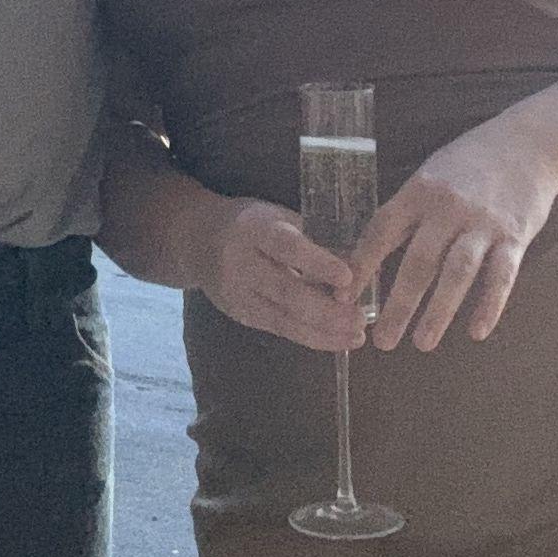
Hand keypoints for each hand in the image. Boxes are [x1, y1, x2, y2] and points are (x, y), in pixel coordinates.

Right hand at [202, 198, 363, 352]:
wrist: (197, 240)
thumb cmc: (250, 223)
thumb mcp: (277, 216)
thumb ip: (313, 235)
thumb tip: (359, 258)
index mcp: (255, 229)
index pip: (287, 247)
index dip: (316, 262)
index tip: (347, 277)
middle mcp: (243, 264)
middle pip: (286, 291)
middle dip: (326, 310)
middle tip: (359, 319)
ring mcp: (239, 294)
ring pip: (283, 318)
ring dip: (323, 331)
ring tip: (356, 336)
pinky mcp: (242, 315)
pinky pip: (280, 329)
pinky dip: (310, 337)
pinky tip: (337, 340)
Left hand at [351, 124, 557, 352]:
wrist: (529, 143)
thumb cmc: (471, 162)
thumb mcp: (431, 174)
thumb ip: (407, 212)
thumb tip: (369, 254)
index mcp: (420, 191)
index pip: (382, 231)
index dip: (362, 265)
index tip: (344, 297)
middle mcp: (448, 207)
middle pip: (419, 261)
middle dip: (399, 305)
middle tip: (382, 342)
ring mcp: (483, 222)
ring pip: (457, 273)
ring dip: (439, 311)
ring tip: (423, 343)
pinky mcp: (515, 236)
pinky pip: (502, 276)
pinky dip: (489, 305)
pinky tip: (477, 332)